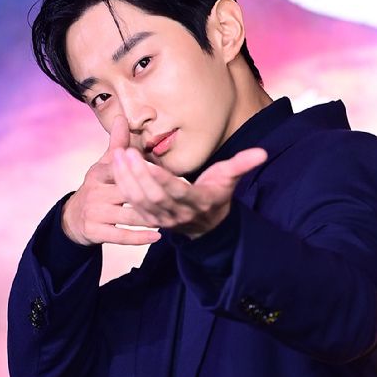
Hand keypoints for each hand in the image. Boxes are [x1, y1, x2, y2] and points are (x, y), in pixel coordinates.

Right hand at [61, 115, 162, 245]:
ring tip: (171, 217)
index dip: (140, 171)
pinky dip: (139, 238)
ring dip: (150, 217)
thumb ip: (117, 144)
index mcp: (99, 174)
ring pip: (127, 216)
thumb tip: (122, 117)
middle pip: (126, 193)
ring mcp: (95, 214)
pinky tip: (158, 236)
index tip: (164, 172)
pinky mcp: (95, 232)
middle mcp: (95, 193)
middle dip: (149, 194)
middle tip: (175, 197)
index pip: (121, 170)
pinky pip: (120, 236)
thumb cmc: (97, 187)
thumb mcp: (104, 165)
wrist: (73, 218)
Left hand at [111, 129, 267, 239]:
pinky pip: (134, 204)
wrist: (207, 225)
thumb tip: (262, 153)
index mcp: (198, 202)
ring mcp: (163, 219)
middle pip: (153, 196)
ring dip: (125, 179)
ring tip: (115, 154)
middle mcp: (179, 214)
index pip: (176, 191)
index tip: (144, 159)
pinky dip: (123, 185)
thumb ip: (243, 165)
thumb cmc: (217, 195)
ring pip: (140, 201)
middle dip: (136, 175)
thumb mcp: (230, 179)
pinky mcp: (152, 219)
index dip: (159, 178)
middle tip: (124, 152)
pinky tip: (115, 165)